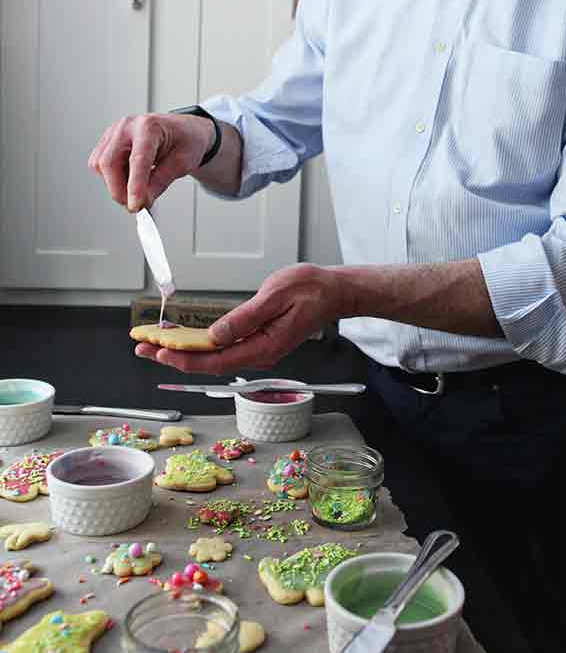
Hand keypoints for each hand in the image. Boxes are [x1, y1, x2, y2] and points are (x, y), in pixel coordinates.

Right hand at [88, 112, 216, 211]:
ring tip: (139, 186)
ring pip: (100, 166)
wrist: (182, 130)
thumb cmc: (185, 141)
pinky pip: (99, 165)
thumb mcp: (183, 162)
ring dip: (116, 185)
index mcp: (149, 127)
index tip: (135, 206)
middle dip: (120, 191)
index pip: (137, 159)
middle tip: (137, 206)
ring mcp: (114, 133)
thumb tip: (143, 201)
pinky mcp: (107, 142)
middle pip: (109, 162)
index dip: (134, 185)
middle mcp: (127, 126)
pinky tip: (129, 178)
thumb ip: (161, 181)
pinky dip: (112, 178)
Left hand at [133, 263, 346, 374]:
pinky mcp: (258, 339)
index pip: (215, 360)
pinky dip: (200, 343)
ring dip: (184, 350)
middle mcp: (259, 352)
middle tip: (143, 349)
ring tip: (155, 344)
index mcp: (263, 346)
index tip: (158, 352)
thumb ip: (244, 318)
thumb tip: (215, 335)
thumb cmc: (310, 290)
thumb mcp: (275, 297)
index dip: (183, 358)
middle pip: (209, 362)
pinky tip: (184, 337)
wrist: (334, 291)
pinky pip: (224, 347)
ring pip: (214, 356)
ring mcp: (258, 347)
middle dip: (174, 356)